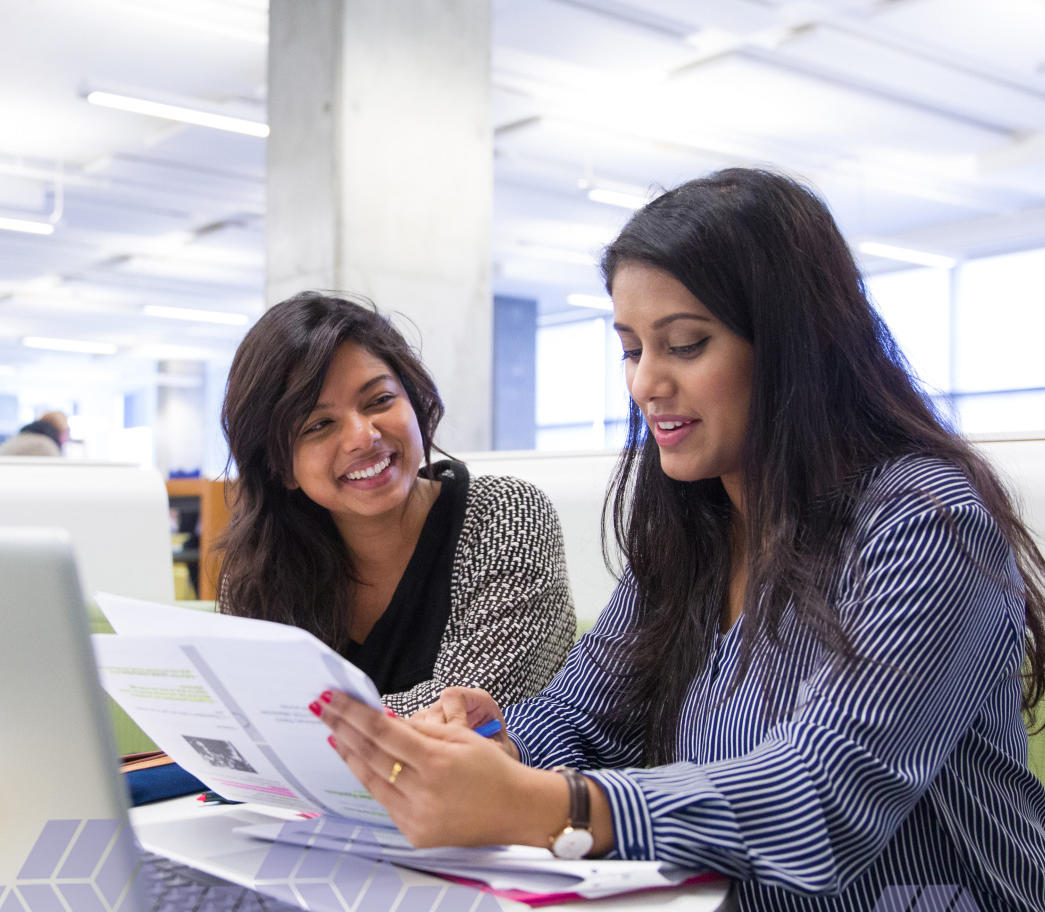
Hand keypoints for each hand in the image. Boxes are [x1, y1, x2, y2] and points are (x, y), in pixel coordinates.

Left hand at [317, 691, 557, 847]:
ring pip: (371, 780)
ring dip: (349, 755)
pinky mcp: (415, 833)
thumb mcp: (460, 737)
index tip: (332, 699)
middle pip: (371, 755)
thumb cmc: (492, 769)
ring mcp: (417, 817)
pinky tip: (358, 762)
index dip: (354, 714)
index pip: (383, 732)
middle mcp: (423, 792)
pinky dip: (370, 778)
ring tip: (333, 733)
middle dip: (342, 729)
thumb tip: (383, 720)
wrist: (517, 810)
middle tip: (321, 708)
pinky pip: (385, 801)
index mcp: (437, 762)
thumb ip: (420, 730)